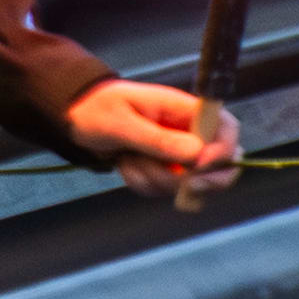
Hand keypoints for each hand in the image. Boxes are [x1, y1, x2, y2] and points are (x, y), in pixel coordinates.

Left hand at [68, 79, 241, 203]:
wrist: (73, 118)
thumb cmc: (96, 109)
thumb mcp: (121, 122)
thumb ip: (157, 139)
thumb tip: (196, 153)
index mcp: (184, 110)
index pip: (226, 129)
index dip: (223, 152)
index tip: (198, 167)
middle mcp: (188, 132)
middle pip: (222, 163)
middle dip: (201, 180)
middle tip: (182, 186)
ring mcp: (178, 153)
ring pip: (189, 183)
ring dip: (156, 180)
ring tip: (128, 161)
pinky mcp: (165, 169)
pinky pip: (166, 189)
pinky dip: (144, 185)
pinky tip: (125, 167)